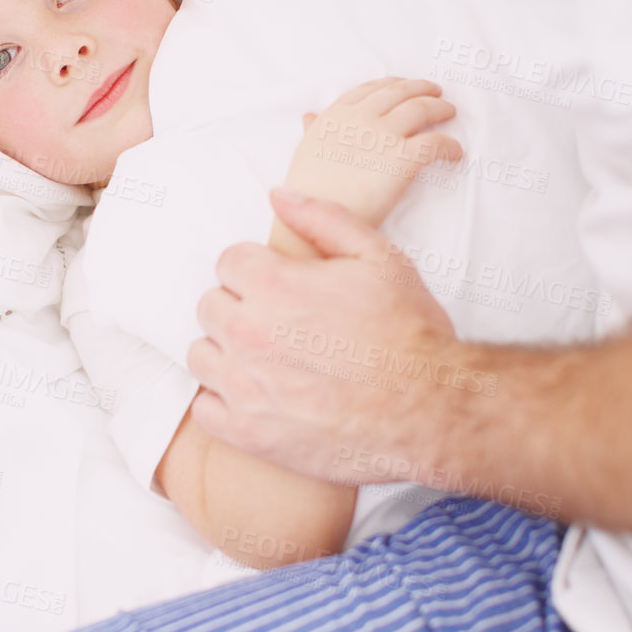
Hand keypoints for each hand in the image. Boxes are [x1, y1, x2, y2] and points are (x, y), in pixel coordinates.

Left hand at [190, 189, 461, 484]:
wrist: (431, 410)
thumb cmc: (409, 333)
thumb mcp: (379, 258)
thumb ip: (323, 219)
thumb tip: (278, 196)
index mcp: (273, 285)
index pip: (227, 262)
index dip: (256, 270)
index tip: (279, 286)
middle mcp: (249, 334)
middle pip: (209, 306)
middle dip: (239, 307)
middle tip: (279, 323)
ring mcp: (245, 387)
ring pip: (200, 355)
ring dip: (226, 352)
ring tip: (266, 359)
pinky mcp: (249, 434)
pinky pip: (204, 410)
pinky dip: (223, 402)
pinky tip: (258, 395)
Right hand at [284, 78, 460, 226]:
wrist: (313, 219)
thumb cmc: (307, 191)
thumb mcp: (305, 152)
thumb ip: (313, 130)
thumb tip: (309, 116)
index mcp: (337, 114)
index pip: (371, 88)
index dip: (393, 84)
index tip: (406, 86)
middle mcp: (361, 118)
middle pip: (400, 93)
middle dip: (421, 89)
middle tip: (436, 93)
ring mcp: (383, 136)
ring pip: (422, 109)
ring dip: (439, 108)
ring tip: (449, 112)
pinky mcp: (402, 159)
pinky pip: (435, 143)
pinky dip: (450, 145)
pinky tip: (455, 152)